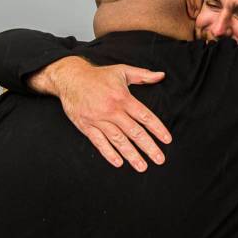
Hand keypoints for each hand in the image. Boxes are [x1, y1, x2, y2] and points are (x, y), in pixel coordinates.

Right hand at [29, 57, 170, 171]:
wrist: (71, 78)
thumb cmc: (99, 75)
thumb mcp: (122, 70)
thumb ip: (143, 75)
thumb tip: (161, 75)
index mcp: (123, 97)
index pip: (144, 116)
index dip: (157, 128)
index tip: (167, 140)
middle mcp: (112, 110)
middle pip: (134, 131)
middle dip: (148, 147)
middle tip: (160, 159)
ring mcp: (98, 119)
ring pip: (118, 140)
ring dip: (131, 154)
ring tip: (142, 166)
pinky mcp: (86, 126)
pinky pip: (99, 142)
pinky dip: (108, 153)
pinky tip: (119, 163)